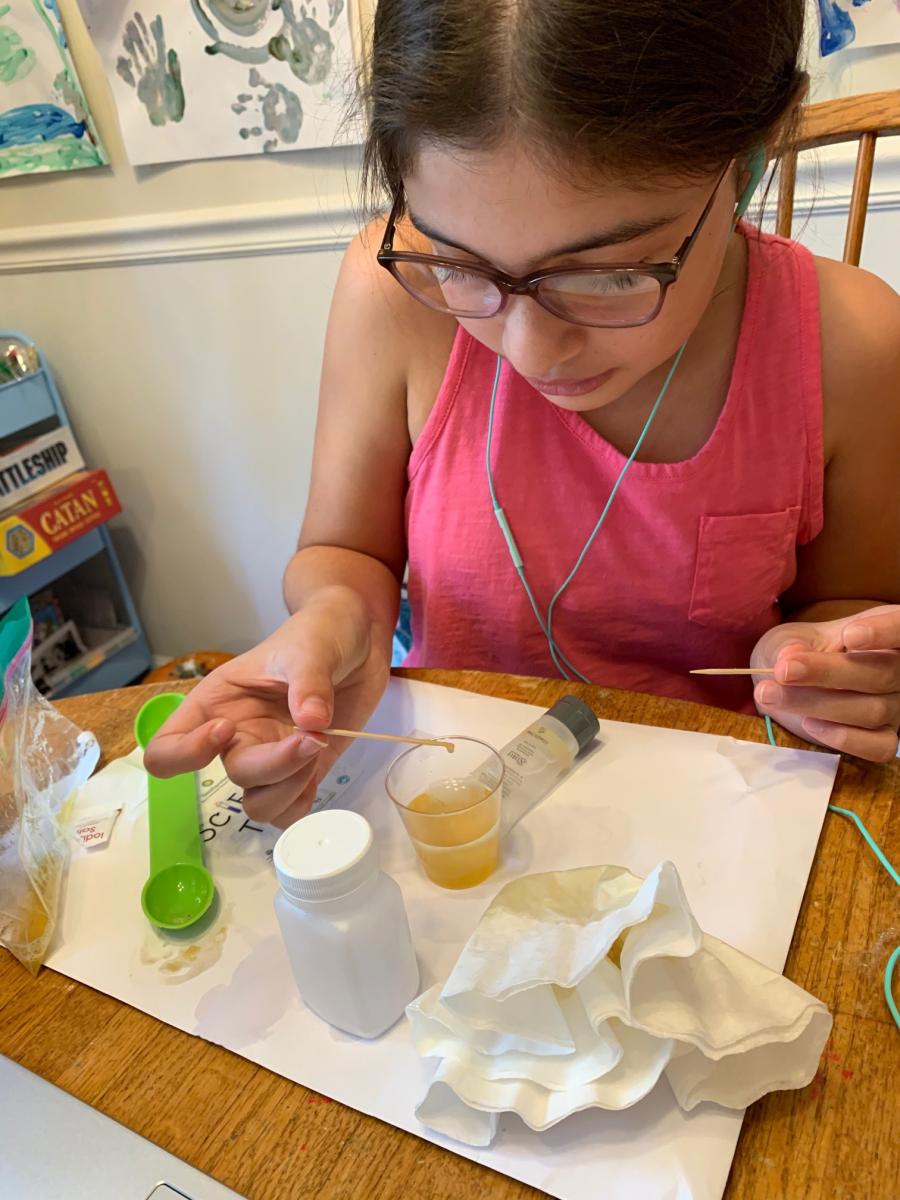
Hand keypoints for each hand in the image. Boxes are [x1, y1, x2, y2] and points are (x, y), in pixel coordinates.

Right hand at [142, 589, 390, 826]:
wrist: (359, 638)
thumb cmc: (320, 631)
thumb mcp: (310, 646)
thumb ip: (308, 681)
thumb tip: (312, 722)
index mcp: (217, 703)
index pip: (166, 748)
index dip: (186, 754)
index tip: (226, 730)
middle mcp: (237, 736)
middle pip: (233, 777)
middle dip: (274, 765)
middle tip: (313, 736)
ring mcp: (270, 757)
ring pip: (260, 804)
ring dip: (290, 788)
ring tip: (319, 748)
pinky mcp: (304, 771)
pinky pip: (290, 811)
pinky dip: (304, 803)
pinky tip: (319, 771)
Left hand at [750, 605, 899, 761]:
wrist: (791, 682)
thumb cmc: (799, 651)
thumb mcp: (789, 638)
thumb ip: (790, 645)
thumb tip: (791, 657)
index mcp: (887, 632)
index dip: (884, 631)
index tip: (849, 635)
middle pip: (881, 674)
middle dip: (826, 673)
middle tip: (783, 671)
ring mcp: (897, 706)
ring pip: (873, 711)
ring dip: (818, 705)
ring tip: (772, 695)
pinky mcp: (885, 737)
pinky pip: (878, 746)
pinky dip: (844, 738)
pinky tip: (810, 724)